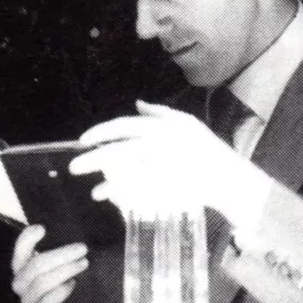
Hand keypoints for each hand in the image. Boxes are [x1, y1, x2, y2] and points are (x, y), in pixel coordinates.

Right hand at [10, 224, 87, 302]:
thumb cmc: (62, 275)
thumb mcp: (59, 258)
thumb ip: (56, 243)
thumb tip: (52, 228)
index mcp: (21, 264)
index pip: (20, 248)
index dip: (28, 238)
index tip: (43, 228)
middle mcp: (19, 282)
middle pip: (36, 265)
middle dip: (61, 255)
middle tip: (82, 249)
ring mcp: (28, 300)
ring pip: (42, 283)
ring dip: (65, 271)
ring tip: (84, 264)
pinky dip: (61, 292)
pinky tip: (73, 285)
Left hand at [71, 101, 270, 226]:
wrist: (227, 177)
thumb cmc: (206, 148)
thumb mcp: (186, 122)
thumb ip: (160, 112)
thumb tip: (137, 104)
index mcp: (161, 126)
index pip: (123, 126)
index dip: (100, 132)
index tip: (82, 140)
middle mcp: (159, 144)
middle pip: (118, 151)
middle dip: (93, 159)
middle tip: (74, 167)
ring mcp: (161, 167)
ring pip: (124, 174)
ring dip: (105, 181)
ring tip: (92, 190)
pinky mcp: (165, 187)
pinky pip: (135, 192)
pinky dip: (120, 194)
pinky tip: (107, 198)